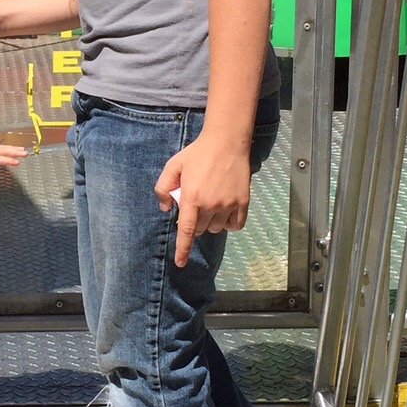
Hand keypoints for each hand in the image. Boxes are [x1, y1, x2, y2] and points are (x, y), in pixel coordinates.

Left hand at [0, 126, 28, 179]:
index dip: (7, 161)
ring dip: (13, 149)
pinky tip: (11, 148)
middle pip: (3, 151)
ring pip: (3, 147)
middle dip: (15, 153)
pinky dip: (7, 147)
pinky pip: (0, 146)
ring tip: (23, 150)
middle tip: (26, 154)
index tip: (18, 162)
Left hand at [154, 131, 251, 266]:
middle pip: (200, 229)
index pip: (186, 231)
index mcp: (192, 198)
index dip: (182, 249)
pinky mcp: (243, 202)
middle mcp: (211, 205)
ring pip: (216, 228)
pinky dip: (228, 224)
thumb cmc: (197, 154)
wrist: (227, 142)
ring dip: (210, 222)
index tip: (180, 263)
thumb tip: (166, 209)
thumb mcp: (173, 166)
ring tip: (210, 203)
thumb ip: (163, 188)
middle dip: (194, 223)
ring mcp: (229, 205)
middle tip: (195, 204)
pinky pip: (235, 225)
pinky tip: (224, 211)